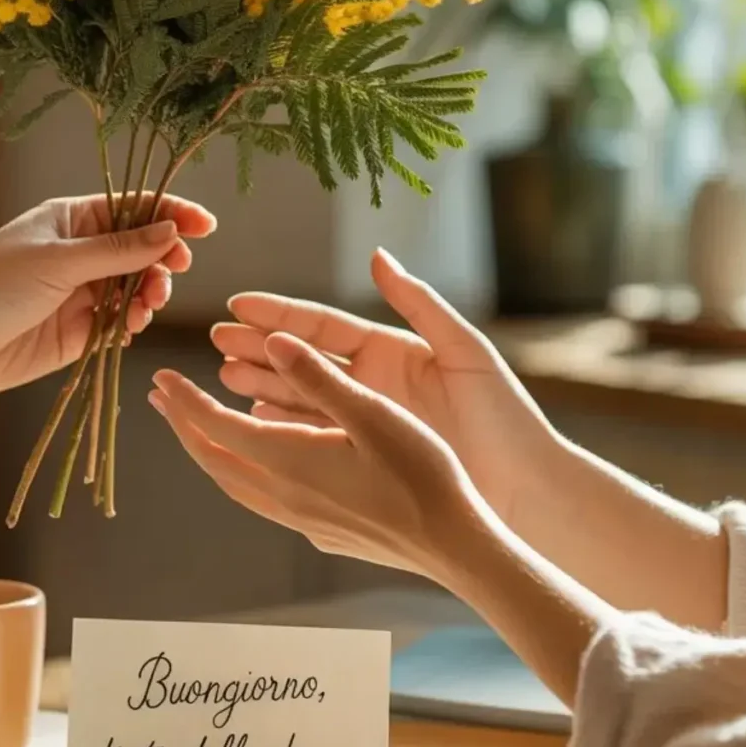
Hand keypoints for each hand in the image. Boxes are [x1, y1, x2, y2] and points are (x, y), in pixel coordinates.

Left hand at [0, 194, 215, 405]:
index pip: (133, 208)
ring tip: (148, 305)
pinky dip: (132, 324)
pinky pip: (120, 324)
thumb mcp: (57, 261)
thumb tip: (171, 230)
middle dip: (163, 259)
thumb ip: (118, 250)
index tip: (206, 226)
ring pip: (135, 288)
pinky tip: (130, 328)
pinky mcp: (77, 333)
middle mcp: (79, 254)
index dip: (171, 214)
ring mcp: (79, 294)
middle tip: (173, 272)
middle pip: (142, 249)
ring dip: (150, 293)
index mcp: (70, 221)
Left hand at [152, 331, 611, 707]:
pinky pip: (261, 499)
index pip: (216, 427)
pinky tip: (257, 466)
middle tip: (161, 398)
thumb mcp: (372, 413)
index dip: (184, 401)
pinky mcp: (322, 532)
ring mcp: (302, 520)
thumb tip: (273, 341)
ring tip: (196, 429)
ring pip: (235, 484)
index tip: (160, 376)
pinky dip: (242, 472)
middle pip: (214, 459)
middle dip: (184, 426)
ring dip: (209, 452)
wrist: (456, 546)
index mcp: (289, 460)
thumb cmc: (423, 473)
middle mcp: (284, 496)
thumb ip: (318, 377)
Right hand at [211, 248, 560, 524]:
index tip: (239, 304)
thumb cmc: (506, 416)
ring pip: (300, 400)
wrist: (529, 490)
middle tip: (216, 341)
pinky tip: (252, 426)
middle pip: (302, 360)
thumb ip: (419, 301)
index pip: (323, 326)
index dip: (280, 315)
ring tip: (224, 378)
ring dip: (261, 388)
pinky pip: (314, 442)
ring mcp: (367, 422)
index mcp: (392, 351)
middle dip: (258, 349)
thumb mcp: (464, 350)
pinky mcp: (367, 459)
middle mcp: (373, 384)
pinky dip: (282, 433)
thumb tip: (377, 256)